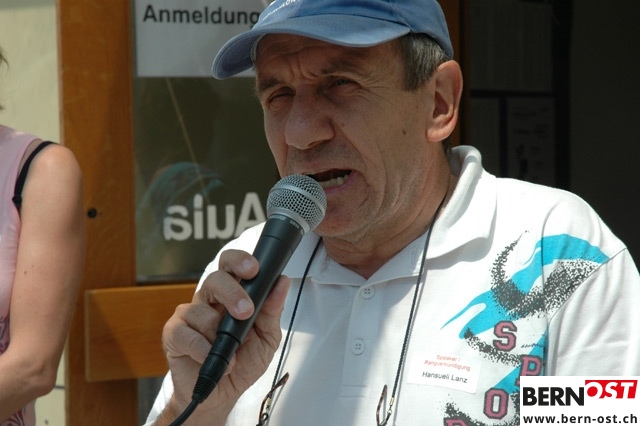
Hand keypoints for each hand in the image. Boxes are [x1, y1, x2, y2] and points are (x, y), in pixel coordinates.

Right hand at [161, 249, 290, 422]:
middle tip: (245, 311)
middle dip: (232, 292)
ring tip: (231, 350)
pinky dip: (204, 348)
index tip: (254, 268)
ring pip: (200, 309)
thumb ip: (272, 311)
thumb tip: (282, 283)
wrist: (223, 395)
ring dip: (219, 331)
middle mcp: (209, 300)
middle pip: (215, 279)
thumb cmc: (243, 363)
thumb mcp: (267, 339)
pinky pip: (186, 333)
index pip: (231, 265)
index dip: (239, 261)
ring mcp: (189, 316)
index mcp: (231, 295)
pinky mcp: (174, 335)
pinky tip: (214, 358)